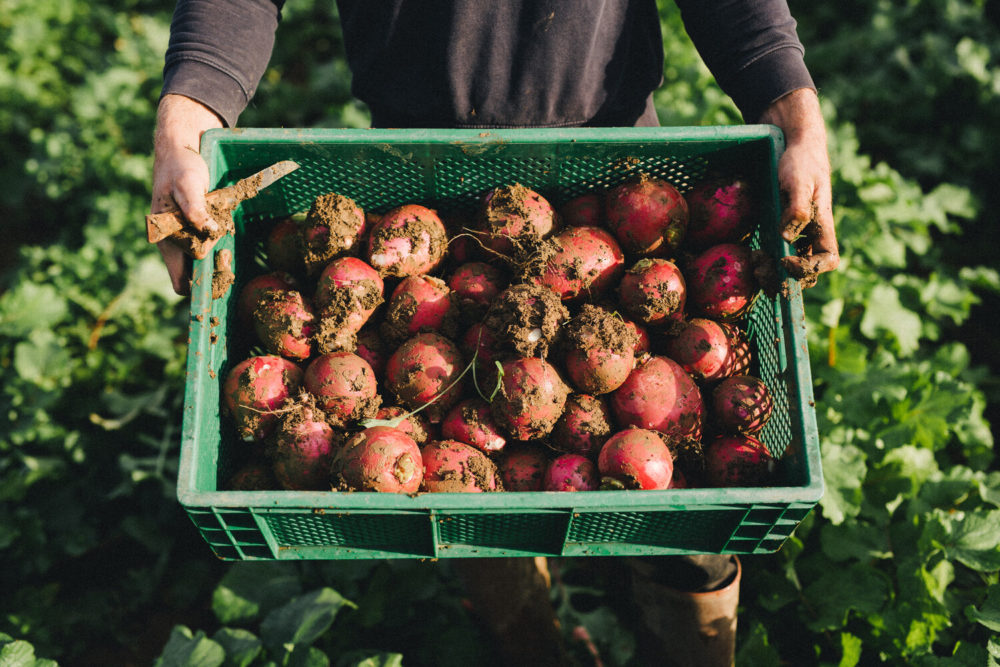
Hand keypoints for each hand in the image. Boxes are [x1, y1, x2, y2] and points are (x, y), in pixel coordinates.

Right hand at [151, 94, 223, 294]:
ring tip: (223, 226)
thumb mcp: (188, 185)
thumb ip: (196, 209)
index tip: (217, 269)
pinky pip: (206, 242)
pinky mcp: (191, 227)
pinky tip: (223, 222)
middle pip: (196, 271)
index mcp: (166, 241)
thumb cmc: (180, 167)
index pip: (180, 282)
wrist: (178, 149)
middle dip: (213, 260)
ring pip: (203, 257)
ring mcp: (181, 236)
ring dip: (217, 248)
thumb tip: (208, 231)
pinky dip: (217, 237)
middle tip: (225, 239)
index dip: (197, 284)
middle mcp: (172, 244)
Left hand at [758, 88, 839, 285]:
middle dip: (785, 277)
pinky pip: (779, 253)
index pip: (828, 260)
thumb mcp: (799, 182)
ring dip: (773, 272)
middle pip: (808, 271)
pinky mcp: (784, 229)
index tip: (785, 260)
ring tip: (754, 262)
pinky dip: (766, 260)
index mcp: (823, 225)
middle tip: (760, 268)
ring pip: (791, 266)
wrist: (794, 145)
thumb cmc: (801, 161)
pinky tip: (752, 253)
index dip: (810, 268)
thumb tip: (787, 237)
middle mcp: (813, 234)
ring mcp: (798, 233)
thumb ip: (797, 209)